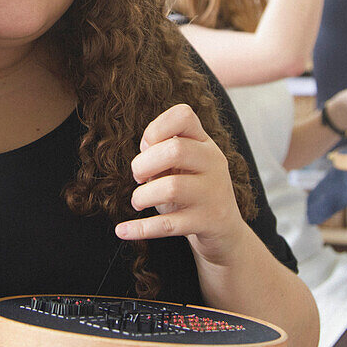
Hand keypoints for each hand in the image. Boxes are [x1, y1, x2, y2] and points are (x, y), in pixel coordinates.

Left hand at [117, 104, 250, 266]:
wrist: (225, 231)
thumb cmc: (193, 192)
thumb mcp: (183, 166)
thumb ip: (162, 153)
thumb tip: (141, 157)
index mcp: (205, 143)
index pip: (183, 115)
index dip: (155, 128)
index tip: (146, 147)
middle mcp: (213, 164)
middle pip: (175, 150)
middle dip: (144, 164)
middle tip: (138, 177)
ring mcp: (213, 194)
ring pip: (171, 188)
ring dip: (142, 196)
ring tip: (138, 201)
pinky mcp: (207, 222)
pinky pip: (168, 225)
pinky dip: (140, 229)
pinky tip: (122, 230)